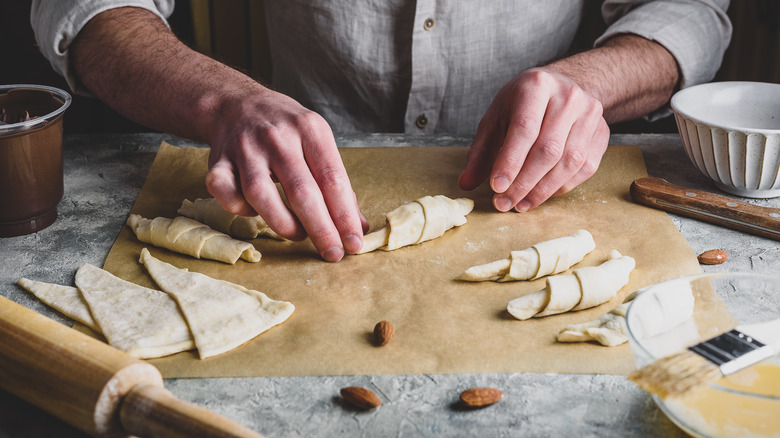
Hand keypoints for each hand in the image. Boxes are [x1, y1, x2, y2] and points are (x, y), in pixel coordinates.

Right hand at [205, 87, 368, 260]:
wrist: (235, 103)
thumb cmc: (285, 129)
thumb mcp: (317, 141)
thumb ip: (337, 183)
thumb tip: (357, 227)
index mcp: (309, 129)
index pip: (332, 179)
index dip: (345, 216)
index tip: (354, 243)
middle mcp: (277, 136)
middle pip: (301, 191)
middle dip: (321, 229)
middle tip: (333, 253)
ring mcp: (245, 148)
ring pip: (261, 195)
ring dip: (283, 224)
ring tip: (298, 234)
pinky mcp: (217, 161)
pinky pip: (225, 193)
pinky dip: (240, 210)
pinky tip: (255, 212)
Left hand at [458, 67, 609, 211]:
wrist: (563, 87)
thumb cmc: (523, 103)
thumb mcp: (496, 118)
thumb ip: (481, 151)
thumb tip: (466, 184)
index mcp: (536, 86)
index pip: (524, 129)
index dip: (510, 162)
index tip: (496, 187)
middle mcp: (568, 97)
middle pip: (548, 150)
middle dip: (524, 183)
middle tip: (504, 203)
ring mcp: (590, 114)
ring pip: (569, 162)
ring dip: (542, 190)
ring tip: (520, 205)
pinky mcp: (602, 132)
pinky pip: (584, 168)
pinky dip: (561, 187)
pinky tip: (541, 195)